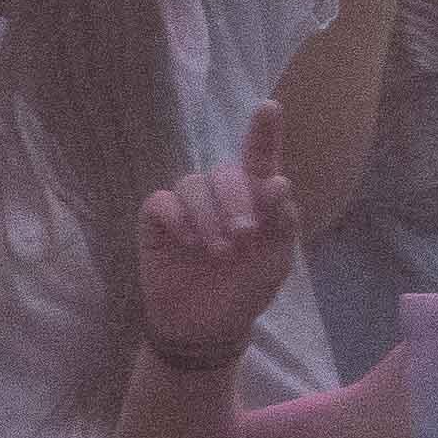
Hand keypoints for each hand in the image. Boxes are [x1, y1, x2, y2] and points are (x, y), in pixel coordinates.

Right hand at [134, 126, 312, 373]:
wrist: (205, 328)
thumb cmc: (244, 290)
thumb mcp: (274, 263)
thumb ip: (280, 224)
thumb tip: (278, 182)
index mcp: (254, 199)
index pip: (260, 158)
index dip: (264, 132)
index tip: (270, 108)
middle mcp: (220, 195)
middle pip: (225, 172)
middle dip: (236, 201)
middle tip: (243, 238)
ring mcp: (187, 206)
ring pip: (192, 184)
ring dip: (208, 217)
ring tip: (218, 252)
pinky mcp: (158, 221)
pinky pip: (162, 203)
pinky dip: (179, 220)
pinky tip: (189, 245)